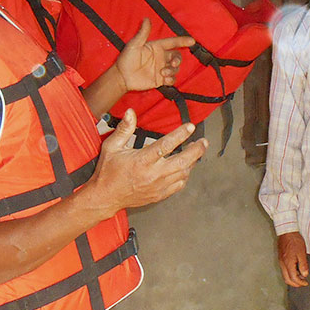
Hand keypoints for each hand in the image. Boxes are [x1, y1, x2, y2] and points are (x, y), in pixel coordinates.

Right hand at [91, 109, 206, 210]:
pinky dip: (185, 175)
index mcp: (142, 161)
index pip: (166, 145)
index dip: (180, 135)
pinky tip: (186, 168)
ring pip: (183, 173)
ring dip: (192, 162)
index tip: (190, 127)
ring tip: (197, 151)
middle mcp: (153, 174)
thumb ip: (124, 129)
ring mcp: (158, 186)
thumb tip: (131, 112)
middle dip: (196, 150)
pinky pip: (179, 185)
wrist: (105, 197)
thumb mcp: (111, 147)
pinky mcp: (159, 194)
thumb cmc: (108, 171)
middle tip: (203, 142)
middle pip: (183, 161)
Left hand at [113, 19, 194, 90]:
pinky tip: (164, 79)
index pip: (172, 42)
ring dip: (172, 71)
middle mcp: (161, 57)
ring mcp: (161, 68)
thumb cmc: (126, 59)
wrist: (122, 77)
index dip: (182, 41)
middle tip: (172, 63)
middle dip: (178, 60)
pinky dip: (171, 79)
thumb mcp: (134, 44)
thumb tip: (147, 19)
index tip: (192, 41)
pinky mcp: (160, 80)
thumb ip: (143, 33)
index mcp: (157, 47)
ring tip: (163, 73)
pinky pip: (172, 79)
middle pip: (177, 56)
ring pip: (175, 68)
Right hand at [277, 232, 308, 287]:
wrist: (286, 232)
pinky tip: (296, 270)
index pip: (293, 278)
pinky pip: (284, 270)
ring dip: (292, 279)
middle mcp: (283, 264)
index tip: (306, 283)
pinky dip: (290, 273)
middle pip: (287, 279)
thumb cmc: (294, 240)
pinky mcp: (281, 258)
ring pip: (285, 275)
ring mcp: (281, 261)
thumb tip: (305, 274)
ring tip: (301, 276)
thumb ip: (303, 265)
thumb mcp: (302, 253)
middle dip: (295, 284)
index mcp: (288, 263)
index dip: (300, 283)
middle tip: (302, 283)